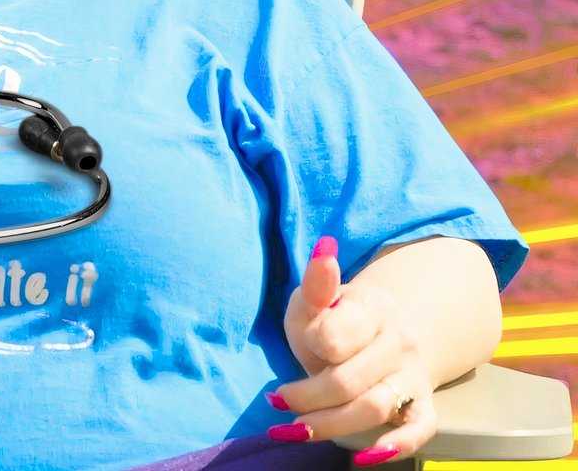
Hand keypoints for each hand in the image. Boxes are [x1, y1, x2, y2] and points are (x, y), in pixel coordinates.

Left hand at [269, 237, 435, 465]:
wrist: (395, 327)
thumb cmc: (340, 316)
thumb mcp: (319, 298)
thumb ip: (317, 284)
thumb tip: (323, 250)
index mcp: (370, 308)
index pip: (336, 334)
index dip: (312, 345)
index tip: (299, 345)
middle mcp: (397, 342)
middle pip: (347, 380)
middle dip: (306, 396)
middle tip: (278, 399)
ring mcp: (412, 375)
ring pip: (375, 407)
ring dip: (330, 424)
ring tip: (292, 428)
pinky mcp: (423, 404)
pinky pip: (419, 429)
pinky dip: (395, 446)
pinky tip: (363, 457)